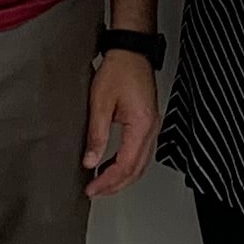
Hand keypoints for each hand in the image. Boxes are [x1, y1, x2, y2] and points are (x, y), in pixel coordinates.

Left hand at [84, 48, 156, 195]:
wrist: (131, 51)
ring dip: (122, 177)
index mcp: (141, 125)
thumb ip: (96, 135)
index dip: (107, 181)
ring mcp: (152, 127)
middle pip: (136, 170)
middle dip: (115, 185)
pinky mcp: (148, 123)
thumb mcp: (100, 103)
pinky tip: (113, 166)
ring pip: (141, 164)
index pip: (125, 165)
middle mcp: (151, 129)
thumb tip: (90, 161)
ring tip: (102, 184)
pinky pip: (141, 153)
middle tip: (95, 192)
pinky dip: (128, 165)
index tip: (92, 188)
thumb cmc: (119, 70)